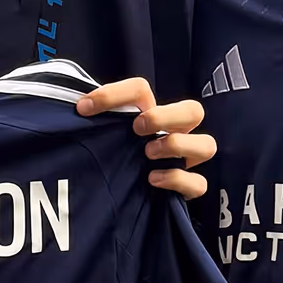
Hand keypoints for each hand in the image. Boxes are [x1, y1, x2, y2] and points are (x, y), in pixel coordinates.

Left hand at [77, 77, 215, 199]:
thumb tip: (75, 107)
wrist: (120, 193)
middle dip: (166, 116)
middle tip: (138, 127)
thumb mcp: (102, 133)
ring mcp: (185, 160)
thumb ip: (93, 119)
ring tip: (148, 154)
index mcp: (151, 112)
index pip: (140, 88)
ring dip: (177, 145)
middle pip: (193, 110)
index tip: (84, 108)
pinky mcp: (187, 188)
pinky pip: (199, 183)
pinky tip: (152, 180)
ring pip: (207, 144)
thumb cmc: (112, 155)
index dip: (112, 94)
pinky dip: (177, 180)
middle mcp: (173, 132)